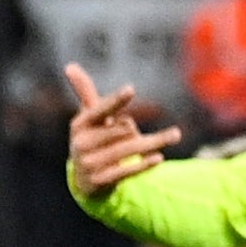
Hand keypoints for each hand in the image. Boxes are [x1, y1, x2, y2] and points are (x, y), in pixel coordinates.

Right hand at [62, 62, 180, 198]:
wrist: (84, 180)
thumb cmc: (91, 139)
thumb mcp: (88, 118)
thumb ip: (84, 92)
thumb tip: (70, 65)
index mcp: (79, 124)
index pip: (100, 110)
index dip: (115, 101)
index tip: (130, 90)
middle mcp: (81, 143)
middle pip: (121, 130)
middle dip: (140, 130)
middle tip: (169, 132)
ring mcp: (89, 163)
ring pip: (128, 149)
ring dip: (154, 142)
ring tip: (175, 135)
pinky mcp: (100, 181)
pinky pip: (126, 170)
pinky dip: (143, 164)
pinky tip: (159, 158)